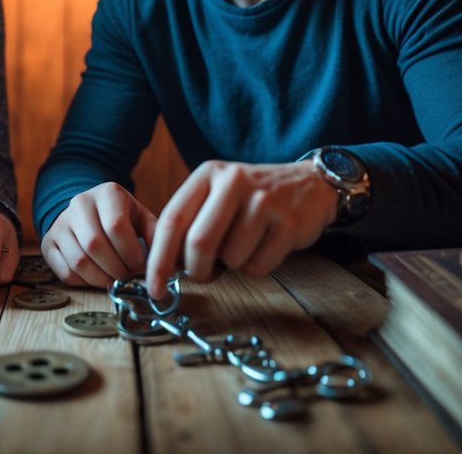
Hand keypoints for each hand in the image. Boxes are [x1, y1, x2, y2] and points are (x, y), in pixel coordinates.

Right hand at [41, 182, 155, 286]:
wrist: (88, 209)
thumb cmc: (120, 216)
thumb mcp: (140, 217)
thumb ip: (155, 234)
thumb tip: (167, 261)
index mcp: (107, 193)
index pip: (116, 227)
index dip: (131, 254)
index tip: (141, 268)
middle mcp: (79, 203)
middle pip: (95, 245)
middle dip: (116, 270)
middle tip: (128, 280)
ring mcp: (61, 222)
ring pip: (79, 261)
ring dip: (101, 279)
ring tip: (115, 281)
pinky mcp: (48, 241)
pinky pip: (64, 271)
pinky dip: (83, 282)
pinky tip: (97, 278)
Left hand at [145, 159, 336, 297]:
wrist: (309, 184)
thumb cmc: (251, 196)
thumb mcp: (217, 193)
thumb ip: (189, 221)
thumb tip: (162, 266)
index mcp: (209, 174)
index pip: (172, 220)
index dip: (158, 258)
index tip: (153, 286)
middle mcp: (234, 181)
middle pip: (199, 243)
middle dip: (197, 270)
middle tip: (202, 275)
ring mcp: (265, 201)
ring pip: (231, 258)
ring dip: (232, 266)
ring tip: (244, 245)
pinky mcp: (290, 223)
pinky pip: (258, 266)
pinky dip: (255, 267)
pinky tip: (264, 247)